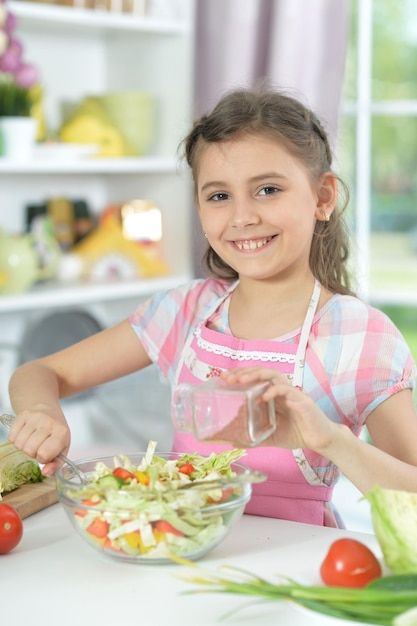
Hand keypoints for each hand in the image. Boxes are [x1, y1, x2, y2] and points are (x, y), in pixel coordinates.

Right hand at [8, 407, 70, 475]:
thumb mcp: (62, 448)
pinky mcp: (23, 414)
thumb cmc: (56, 432)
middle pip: (29, 450)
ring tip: (32, 440)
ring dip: (24, 446)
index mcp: (62, 432)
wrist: (48, 409)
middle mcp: (48, 422)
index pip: (44, 454)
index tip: (46, 453)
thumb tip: (45, 473)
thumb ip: (56, 464)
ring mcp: (35, 417)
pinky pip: (11, 437)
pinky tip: (25, 434)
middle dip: (32, 453)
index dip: (43, 458)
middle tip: (39, 446)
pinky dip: (16, 439)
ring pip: (19, 444)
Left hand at [222, 367, 339, 452]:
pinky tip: (263, 397)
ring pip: (273, 375)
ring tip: (242, 380)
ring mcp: (290, 392)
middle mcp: (280, 389)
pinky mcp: (301, 399)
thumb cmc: (297, 434)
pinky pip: (286, 389)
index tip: (223, 378)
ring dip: (256, 375)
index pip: (254, 378)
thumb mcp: (270, 437)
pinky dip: (273, 391)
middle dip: (243, 372)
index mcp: (272, 394)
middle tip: (228, 377)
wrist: (319, 441)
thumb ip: (253, 438)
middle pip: (260, 372)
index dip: (239, 375)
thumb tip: (232, 441)